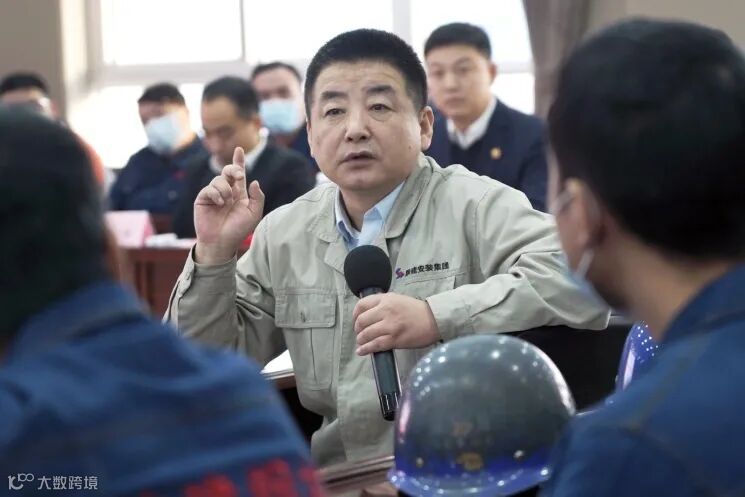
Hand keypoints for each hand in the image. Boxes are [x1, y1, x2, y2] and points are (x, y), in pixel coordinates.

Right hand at [194, 147, 264, 263]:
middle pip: (228, 171)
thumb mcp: (254, 213)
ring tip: (226, 203)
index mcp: (239, 193)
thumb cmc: (238, 229)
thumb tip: (254, 181)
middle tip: (239, 176)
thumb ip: (257, 197)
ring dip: (225, 189)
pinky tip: (219, 204)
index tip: (239, 149)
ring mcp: (214, 194)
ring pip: (219, 179)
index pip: (238, 173)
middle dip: (234, 169)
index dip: (238, 161)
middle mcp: (226, 191)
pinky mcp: (203, 198)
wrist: (222, 242)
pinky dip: (216, 194)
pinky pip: (209, 188)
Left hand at [352, 293, 439, 354]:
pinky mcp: (394, 339)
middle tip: (359, 333)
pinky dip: (365, 349)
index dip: (355, 314)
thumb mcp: (397, 299)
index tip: (356, 320)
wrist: (434, 320)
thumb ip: (382, 303)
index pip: (362, 305)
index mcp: (386, 299)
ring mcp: (390, 326)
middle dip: (357, 329)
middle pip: (361, 321)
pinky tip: (361, 351)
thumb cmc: (416, 310)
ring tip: (362, 342)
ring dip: (361, 340)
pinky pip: (375, 345)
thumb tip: (367, 313)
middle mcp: (386, 311)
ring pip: (366, 334)